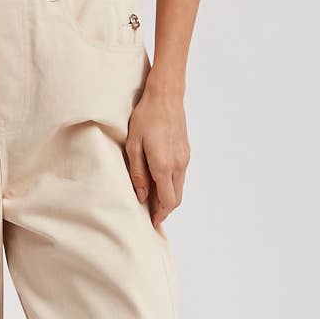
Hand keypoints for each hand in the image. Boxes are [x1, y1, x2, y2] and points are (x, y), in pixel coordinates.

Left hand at [125, 73, 189, 226]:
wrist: (166, 96)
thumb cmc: (146, 118)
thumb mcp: (134, 146)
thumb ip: (138, 173)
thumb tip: (142, 195)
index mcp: (164, 166)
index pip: (167, 201)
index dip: (159, 214)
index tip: (151, 221)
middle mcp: (178, 165)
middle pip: (176, 198)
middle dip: (164, 210)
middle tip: (150, 214)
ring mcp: (184, 158)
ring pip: (179, 188)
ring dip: (168, 197)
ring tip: (152, 199)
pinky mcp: (185, 152)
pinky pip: (181, 176)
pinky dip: (172, 185)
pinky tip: (159, 181)